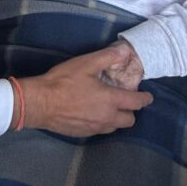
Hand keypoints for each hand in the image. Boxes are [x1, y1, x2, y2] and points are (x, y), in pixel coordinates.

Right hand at [17, 43, 152, 135]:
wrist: (39, 103)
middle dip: (130, 112)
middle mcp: (107, 117)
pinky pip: (99, 130)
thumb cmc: (63, 81)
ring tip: (107, 109)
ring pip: (114, 127)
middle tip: (123, 101)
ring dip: (115, 119)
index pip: (136, 103)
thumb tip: (125, 51)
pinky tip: (90, 114)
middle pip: (129, 120)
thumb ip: (107, 57)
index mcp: (111, 100)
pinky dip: (100, 123)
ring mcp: (94, 128)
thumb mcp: (85, 63)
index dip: (145, 99)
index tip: (147, 96)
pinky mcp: (82, 133)